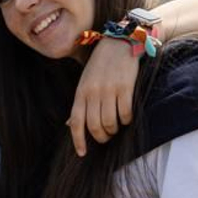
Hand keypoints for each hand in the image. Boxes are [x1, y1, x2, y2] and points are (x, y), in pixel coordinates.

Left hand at [67, 38, 139, 155]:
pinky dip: (126, 120)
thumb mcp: (84, 84)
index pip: (76, 123)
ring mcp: (109, 90)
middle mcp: (93, 93)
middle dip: (101, 137)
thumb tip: (70, 125)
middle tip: (106, 137)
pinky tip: (127, 118)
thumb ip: (79, 104)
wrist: (118, 43)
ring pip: (110, 122)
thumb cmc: (100, 66)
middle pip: (94, 126)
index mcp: (80, 93)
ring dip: (114, 129)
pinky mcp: (125, 87)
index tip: (82, 153)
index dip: (78, 141)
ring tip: (116, 127)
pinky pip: (125, 113)